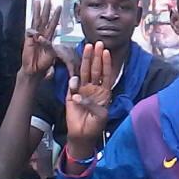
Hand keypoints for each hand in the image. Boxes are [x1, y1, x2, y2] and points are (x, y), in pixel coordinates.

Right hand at [20, 0, 61, 77]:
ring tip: (38, 1)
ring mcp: (34, 36)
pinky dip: (32, 28)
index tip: (59, 6)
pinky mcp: (28, 39)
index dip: (56, 15)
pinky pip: (30, 30)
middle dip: (46, 8)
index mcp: (49, 37)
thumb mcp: (51, 55)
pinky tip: (34, 26)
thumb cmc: (44, 63)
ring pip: (37, 21)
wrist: (34, 70)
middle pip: (45, 18)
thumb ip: (49, 46)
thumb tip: (41, 38)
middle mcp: (42, 34)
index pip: (53, 23)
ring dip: (38, 11)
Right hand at [64, 42, 113, 160]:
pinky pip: (73, 85)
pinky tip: (76, 76)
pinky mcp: (71, 95)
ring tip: (88, 48)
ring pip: (84, 72)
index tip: (106, 52)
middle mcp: (94, 88)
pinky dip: (74, 80)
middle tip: (98, 44)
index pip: (106, 74)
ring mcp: (82, 90)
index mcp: (104, 92)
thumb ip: (92, 104)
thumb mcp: (100, 115)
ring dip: (86, 60)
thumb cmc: (95, 125)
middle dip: (96, 57)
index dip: (106, 63)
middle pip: (95, 69)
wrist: (83, 134)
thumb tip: (78, 95)